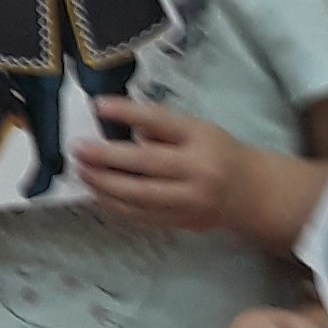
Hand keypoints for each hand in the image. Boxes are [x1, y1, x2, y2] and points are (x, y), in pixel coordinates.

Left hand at [76, 102, 263, 238]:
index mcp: (200, 138)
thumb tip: (113, 130)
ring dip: (104, 185)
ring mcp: (190, 201)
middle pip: (145, 164)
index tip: (98, 105)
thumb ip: (161, 129)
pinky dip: (116, 204)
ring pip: (139, 196)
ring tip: (82, 172)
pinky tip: (99, 192)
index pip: (160, 122)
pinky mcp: (181, 222)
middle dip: (105, 158)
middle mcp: (197, 170)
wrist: (249, 192)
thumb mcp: (196, 129)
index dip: (127, 113)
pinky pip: (142, 215)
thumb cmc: (216, 152)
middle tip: (78, 150)